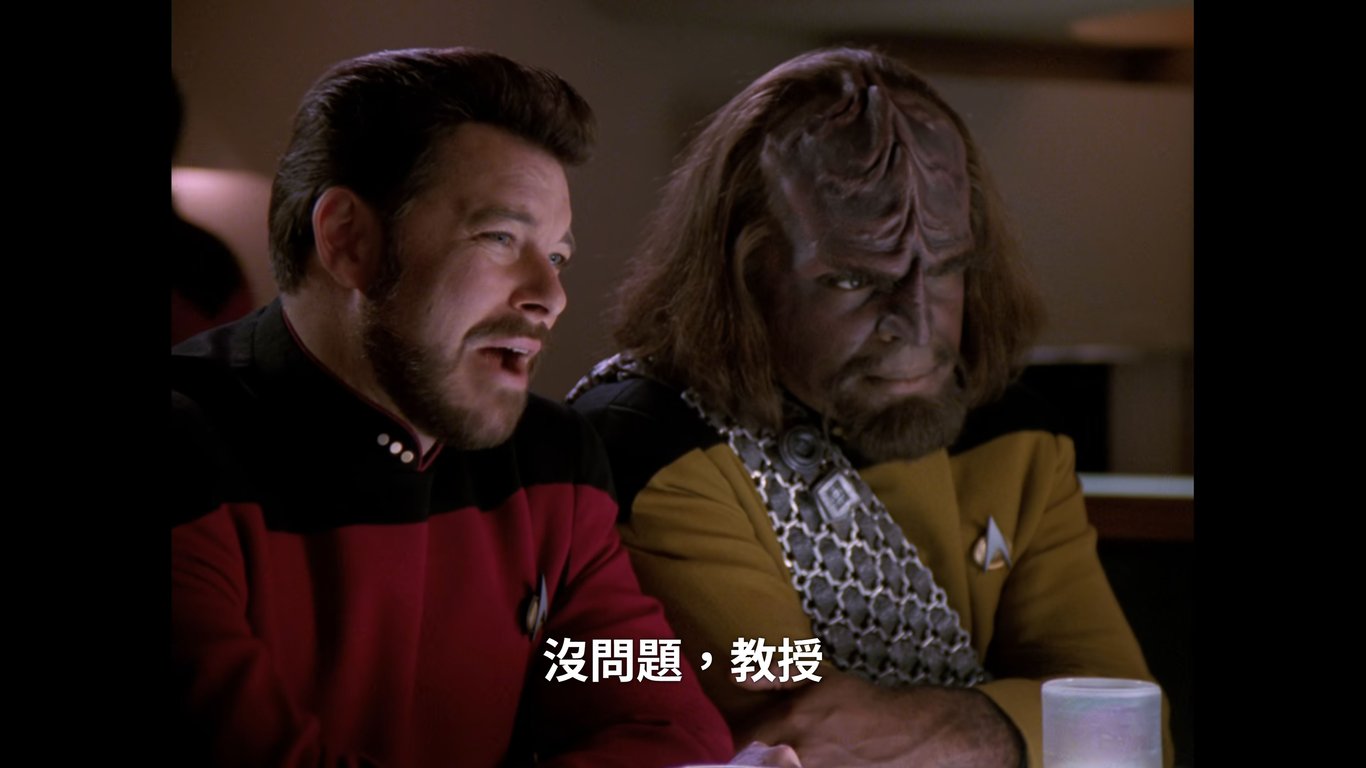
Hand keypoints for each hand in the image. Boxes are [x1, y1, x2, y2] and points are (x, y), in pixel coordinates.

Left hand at [736, 666, 1021, 767]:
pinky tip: (807, 759)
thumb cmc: (859, 704)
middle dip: (755, 755)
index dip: (740, 739)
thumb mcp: (818, 679)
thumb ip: (773, 675)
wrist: (907, 735)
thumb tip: (735, 675)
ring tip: (793, 752)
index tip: (747, 735)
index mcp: (788, 723)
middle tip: (771, 747)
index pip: (740, 741)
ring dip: (773, 762)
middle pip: (752, 762)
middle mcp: (794, 754)